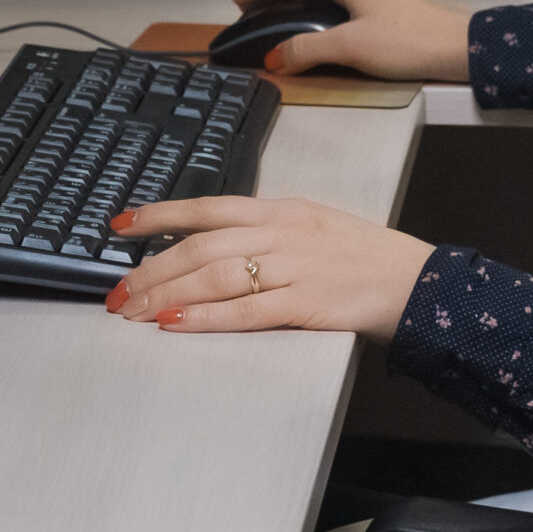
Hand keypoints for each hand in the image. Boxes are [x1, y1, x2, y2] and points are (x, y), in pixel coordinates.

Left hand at [104, 196, 434, 339]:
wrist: (415, 282)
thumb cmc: (363, 257)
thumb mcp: (312, 225)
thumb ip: (266, 232)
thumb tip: (214, 247)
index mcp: (281, 209)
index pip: (208, 207)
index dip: (160, 215)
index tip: (121, 225)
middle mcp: (282, 232)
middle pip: (200, 247)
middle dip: (150, 270)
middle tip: (117, 292)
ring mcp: (294, 266)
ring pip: (214, 277)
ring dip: (167, 294)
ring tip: (134, 312)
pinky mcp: (306, 303)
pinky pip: (244, 311)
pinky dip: (204, 317)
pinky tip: (176, 324)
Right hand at [229, 0, 471, 80]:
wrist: (460, 48)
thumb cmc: (411, 42)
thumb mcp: (352, 47)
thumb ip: (309, 49)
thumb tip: (276, 57)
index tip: (239, 0)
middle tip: (250, 10)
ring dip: (294, 0)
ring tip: (275, 19)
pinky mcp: (386, 8)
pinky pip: (339, 1)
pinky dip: (316, 10)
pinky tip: (315, 30)